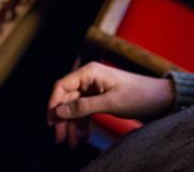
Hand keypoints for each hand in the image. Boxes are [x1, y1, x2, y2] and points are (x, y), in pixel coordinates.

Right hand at [47, 62, 174, 146]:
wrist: (162, 99)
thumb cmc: (139, 96)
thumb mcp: (110, 103)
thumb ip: (83, 107)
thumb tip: (59, 111)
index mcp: (89, 72)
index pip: (62, 86)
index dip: (53, 104)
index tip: (51, 122)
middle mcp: (88, 78)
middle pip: (67, 99)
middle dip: (63, 119)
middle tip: (60, 138)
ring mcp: (93, 87)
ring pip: (75, 107)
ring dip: (72, 124)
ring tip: (72, 142)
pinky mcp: (99, 97)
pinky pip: (85, 110)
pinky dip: (83, 123)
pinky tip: (84, 136)